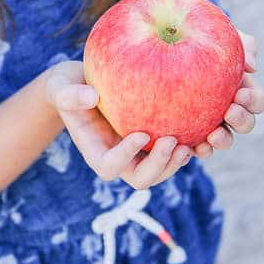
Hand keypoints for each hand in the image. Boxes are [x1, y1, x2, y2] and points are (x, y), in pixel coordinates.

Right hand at [44, 60, 191, 189]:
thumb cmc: (68, 85)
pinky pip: (173, 153)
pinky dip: (188, 148)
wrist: (81, 84)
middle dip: (158, 166)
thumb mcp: (61, 86)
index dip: (126, 157)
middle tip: (173, 142)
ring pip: (161, 172)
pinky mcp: (153, 140)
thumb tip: (91, 96)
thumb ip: (70, 94)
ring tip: (190, 144)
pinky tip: (202, 131)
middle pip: (140, 179)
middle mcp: (119, 157)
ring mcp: (137, 153)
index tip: (140, 134)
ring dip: (176, 164)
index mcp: (95, 151)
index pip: (109, 166)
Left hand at [190, 29, 263, 159]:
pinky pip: (195, 146)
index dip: (253, 101)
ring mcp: (209, 123)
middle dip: (242, 121)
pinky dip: (197, 149)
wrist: (160, 42)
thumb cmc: (194, 35)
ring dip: (223, 140)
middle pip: (245, 124)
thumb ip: (240, 43)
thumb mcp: (217, 32)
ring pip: (224, 140)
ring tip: (213, 136)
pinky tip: (189, 147)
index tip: (239, 93)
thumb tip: (252, 66)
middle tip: (229, 112)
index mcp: (240, 88)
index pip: (256, 101)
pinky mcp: (188, 132)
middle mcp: (228, 109)